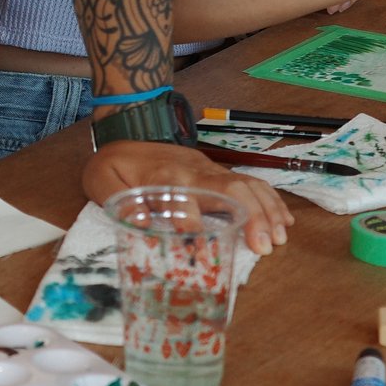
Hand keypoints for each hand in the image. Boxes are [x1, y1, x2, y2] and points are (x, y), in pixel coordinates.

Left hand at [81, 140, 292, 256]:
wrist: (125, 128)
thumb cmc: (114, 163)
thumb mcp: (102, 181)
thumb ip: (118, 203)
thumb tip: (141, 225)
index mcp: (164, 176)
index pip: (185, 204)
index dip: (194, 230)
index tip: (202, 257)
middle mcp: (193, 171)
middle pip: (231, 189)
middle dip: (252, 216)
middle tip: (265, 247)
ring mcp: (208, 169)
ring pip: (247, 184)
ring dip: (267, 210)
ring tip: (280, 238)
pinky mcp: (216, 171)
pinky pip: (250, 182)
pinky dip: (270, 200)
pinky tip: (283, 220)